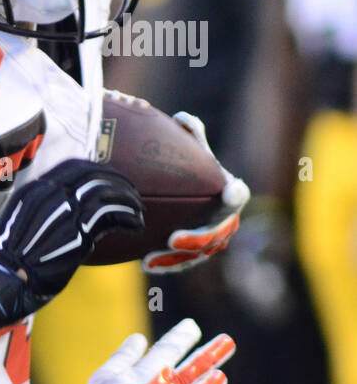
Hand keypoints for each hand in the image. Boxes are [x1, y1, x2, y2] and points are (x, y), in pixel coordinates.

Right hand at [0, 159, 143, 327]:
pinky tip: (136, 226)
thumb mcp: (15, 223)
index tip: (111, 181)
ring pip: (107, 191)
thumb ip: (38, 214)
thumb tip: (62, 218)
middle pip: (94, 174)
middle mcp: (50, 192)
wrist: (2, 277)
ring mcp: (64, 209)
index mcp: (34, 189)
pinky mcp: (78, 230)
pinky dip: (129, 217)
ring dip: (129, 200)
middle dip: (119, 182)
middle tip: (132, 195)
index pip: (74, 167)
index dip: (98, 171)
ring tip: (138, 212)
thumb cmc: (3, 259)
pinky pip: (112, 213)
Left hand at [143, 112, 249, 274]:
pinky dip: (168, 264)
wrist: (176, 193)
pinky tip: (145, 262)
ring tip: (154, 257)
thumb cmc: (185, 166)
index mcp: (228, 191)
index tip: (227, 193)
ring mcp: (213, 238)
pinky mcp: (195, 253)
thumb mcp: (186, 146)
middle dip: (199, 238)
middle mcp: (226, 217)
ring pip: (201, 253)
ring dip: (180, 257)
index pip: (237, 193)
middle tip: (173, 238)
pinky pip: (185, 262)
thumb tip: (181, 118)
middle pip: (219, 232)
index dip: (234, 194)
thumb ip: (188, 131)